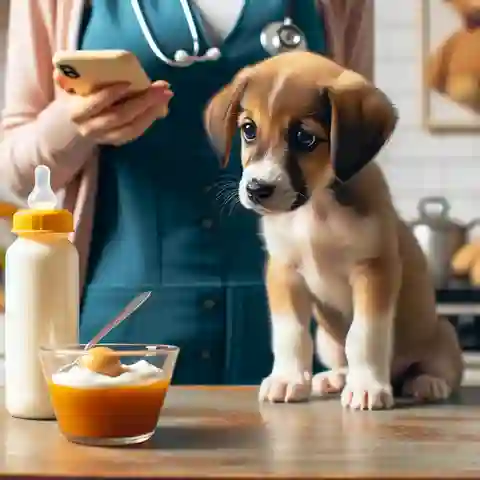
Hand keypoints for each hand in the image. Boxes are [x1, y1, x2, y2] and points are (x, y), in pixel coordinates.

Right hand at [55, 73, 172, 145]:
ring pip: (131, 128)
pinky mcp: (116, 141)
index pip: (95, 104)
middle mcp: (91, 128)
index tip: (127, 82)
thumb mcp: (66, 90)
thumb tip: (61, 72)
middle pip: (120, 116)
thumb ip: (65, 80)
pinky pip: (135, 133)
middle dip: (142, 101)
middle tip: (161, 88)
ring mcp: (105, 137)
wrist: (71, 128)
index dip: (111, 94)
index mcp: (77, 112)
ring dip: (151, 112)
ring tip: (165, 97)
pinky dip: (149, 120)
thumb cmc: (73, 100)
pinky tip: (160, 107)